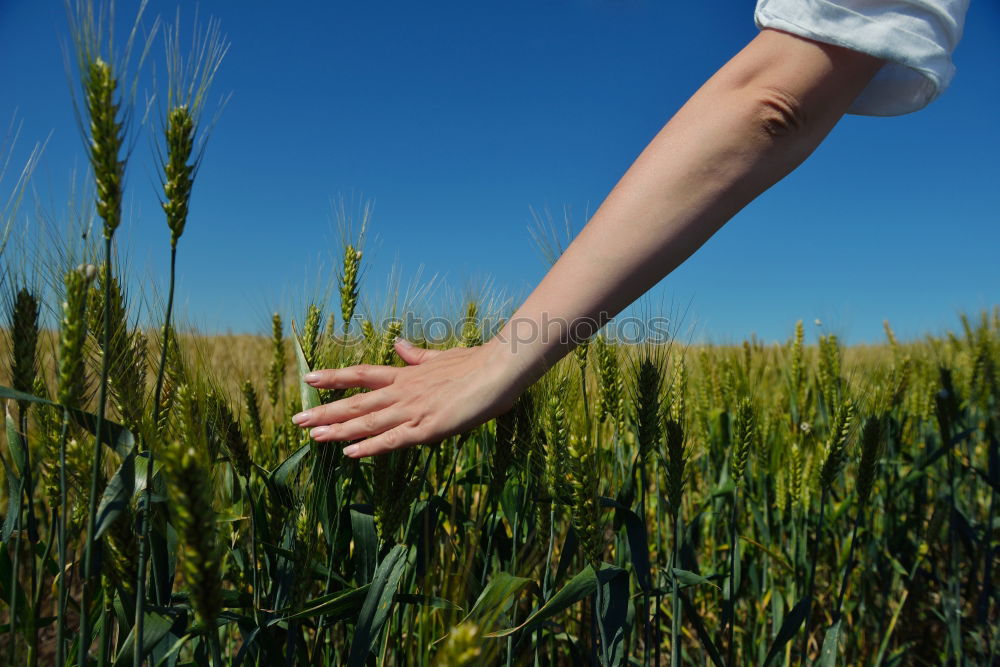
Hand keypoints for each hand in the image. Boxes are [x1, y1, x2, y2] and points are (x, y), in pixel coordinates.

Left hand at [291, 338, 518, 457]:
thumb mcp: (442, 357)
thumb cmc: (477, 363)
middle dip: (326, 412)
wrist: (499, 370)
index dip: (335, 377)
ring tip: (312, 436)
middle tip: (297, 420)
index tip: (309, 378)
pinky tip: (349, 453)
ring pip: (368, 421)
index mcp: (407, 375)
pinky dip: (370, 447)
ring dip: (338, 430)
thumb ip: (417, 356)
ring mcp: (413, 409)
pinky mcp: (428, 427)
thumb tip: (399, 344)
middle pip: (357, 402)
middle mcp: (403, 391)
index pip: (362, 375)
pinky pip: (393, 440)